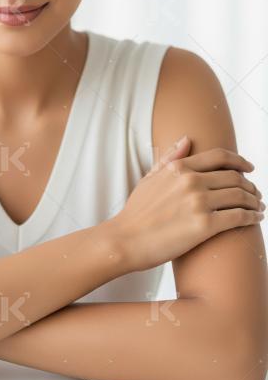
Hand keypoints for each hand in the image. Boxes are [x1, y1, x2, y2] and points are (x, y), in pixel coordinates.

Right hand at [110, 135, 263, 273]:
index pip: (220, 157)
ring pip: (240, 196)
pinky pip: (239, 217)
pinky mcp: (205, 226)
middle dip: (250, 185)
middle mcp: (191, 181)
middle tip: (255, 194)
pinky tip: (255, 219)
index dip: (240, 161)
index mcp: (180, 168)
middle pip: (234, 177)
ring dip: (254, 201)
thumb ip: (169, 157)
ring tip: (258, 207)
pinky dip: (252, 217)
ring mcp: (199, 203)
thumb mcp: (150, 178)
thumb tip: (187, 138)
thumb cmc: (135, 213)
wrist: (124, 240)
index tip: (249, 168)